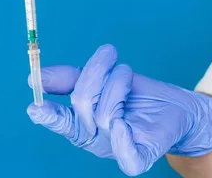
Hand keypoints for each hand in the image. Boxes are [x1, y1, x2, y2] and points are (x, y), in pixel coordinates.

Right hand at [26, 45, 211, 175]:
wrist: (176, 107)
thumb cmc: (136, 95)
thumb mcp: (101, 80)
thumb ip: (69, 79)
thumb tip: (36, 78)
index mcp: (81, 123)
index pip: (59, 121)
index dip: (47, 115)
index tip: (35, 105)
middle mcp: (94, 138)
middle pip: (82, 104)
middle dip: (97, 73)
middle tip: (109, 55)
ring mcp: (116, 148)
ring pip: (106, 115)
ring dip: (118, 82)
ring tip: (127, 75)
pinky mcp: (141, 156)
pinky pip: (128, 156)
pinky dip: (122, 140)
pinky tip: (123, 124)